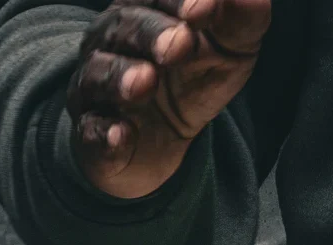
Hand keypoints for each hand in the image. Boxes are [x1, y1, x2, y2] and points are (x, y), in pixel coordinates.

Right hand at [66, 0, 270, 197]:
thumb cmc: (191, 80)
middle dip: (152, 33)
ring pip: (97, 75)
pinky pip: (90, 132)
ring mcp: (96, 91)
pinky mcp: (92, 136)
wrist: (160, 143)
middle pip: (123, 27)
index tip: (207, 9)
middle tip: (182, 45)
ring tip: (146, 82)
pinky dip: (103, 133)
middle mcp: (111, 43)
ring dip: (120, 77)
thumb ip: (242, 21)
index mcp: (143, 10)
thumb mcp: (229, 50)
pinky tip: (121, 134)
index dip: (178, 0)